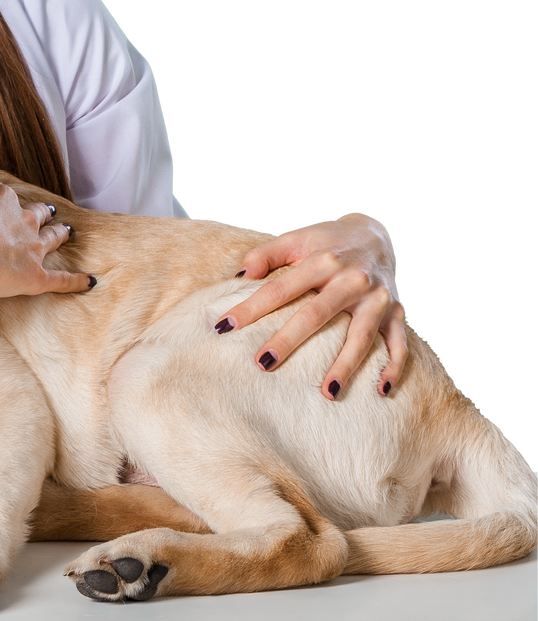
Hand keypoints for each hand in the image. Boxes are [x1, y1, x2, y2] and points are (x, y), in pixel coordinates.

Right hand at [0, 179, 91, 298]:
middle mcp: (22, 220)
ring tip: (68, 232)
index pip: (1, 192)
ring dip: (61, 234)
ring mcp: (32, 248)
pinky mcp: (37, 276)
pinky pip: (62, 280)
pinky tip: (90, 282)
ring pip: (52, 238)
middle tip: (48, 212)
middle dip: (42, 212)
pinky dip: (77, 281)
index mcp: (2, 200)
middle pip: (36, 213)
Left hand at [214, 211, 403, 399]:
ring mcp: (377, 299)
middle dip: (289, 340)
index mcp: (322, 261)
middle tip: (262, 364)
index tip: (224, 327)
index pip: (280, 289)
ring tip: (327, 393)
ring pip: (361, 337)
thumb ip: (264, 255)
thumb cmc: (326, 240)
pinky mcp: (397, 313)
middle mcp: (352, 280)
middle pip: (316, 315)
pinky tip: (380, 392)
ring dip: (345, 366)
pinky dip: (393, 368)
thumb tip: (237, 278)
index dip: (251, 308)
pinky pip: (400, 345)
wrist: (377, 232)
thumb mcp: (296, 238)